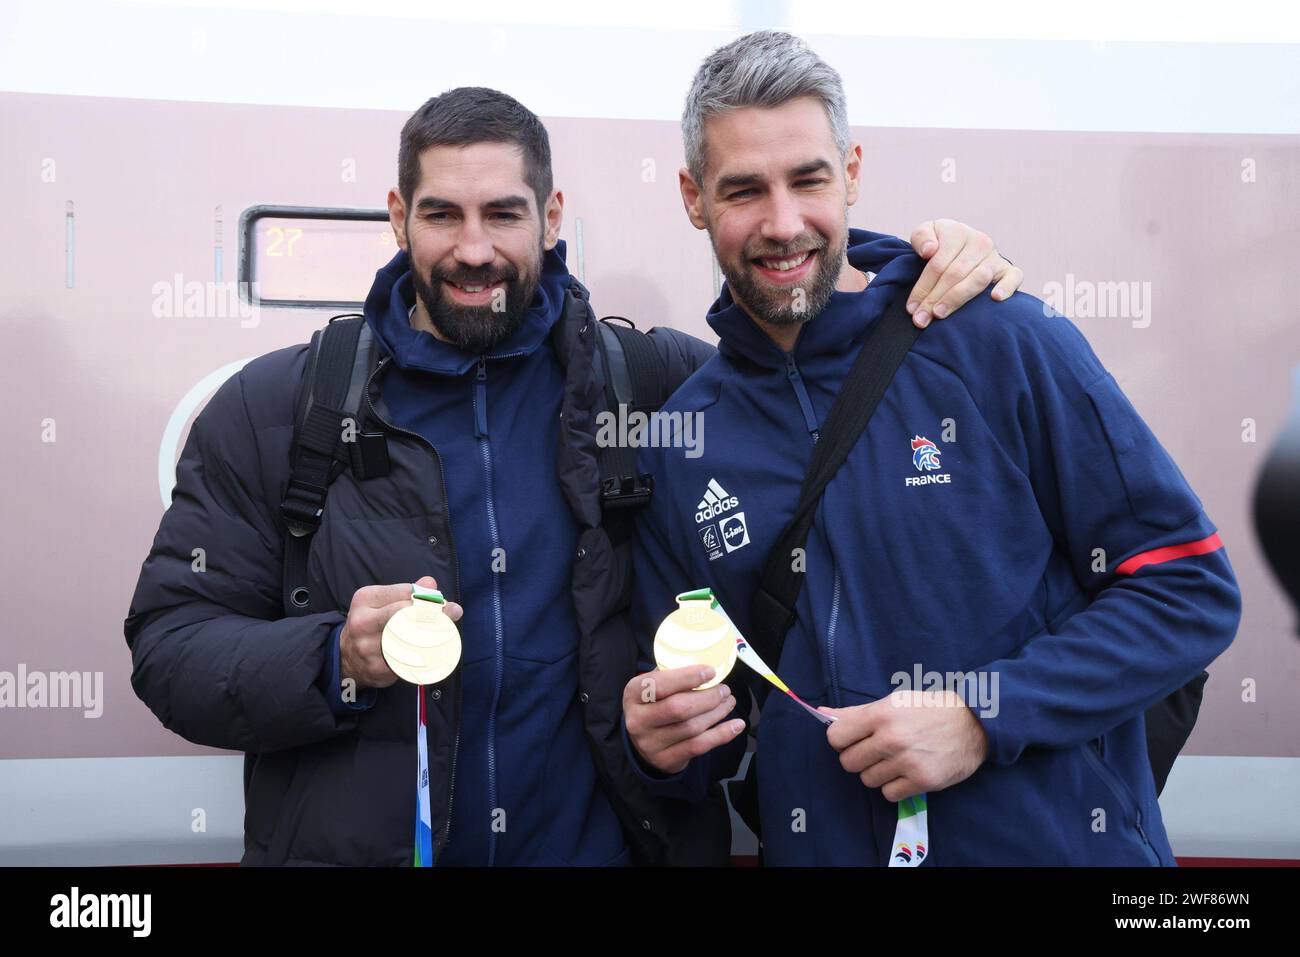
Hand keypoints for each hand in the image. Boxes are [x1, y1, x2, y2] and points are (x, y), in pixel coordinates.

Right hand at [340, 576, 463, 688]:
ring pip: (410, 639)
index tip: (446, 602)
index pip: (404, 592)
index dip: (428, 597)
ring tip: (448, 633)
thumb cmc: (372, 623)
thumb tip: (430, 583)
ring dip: (434, 635)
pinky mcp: (377, 667)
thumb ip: (407, 592)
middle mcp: (363, 622)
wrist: (346, 657)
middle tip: (453, 613)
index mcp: (365, 599)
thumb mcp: (383, 602)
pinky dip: (425, 656)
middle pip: (406, 614)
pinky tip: (436, 652)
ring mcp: (368, 647)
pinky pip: (409, 660)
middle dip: (433, 613)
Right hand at [623, 666, 745, 774]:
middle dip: (708, 697)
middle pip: (678, 708)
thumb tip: (704, 663)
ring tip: (729, 702)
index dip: (687, 677)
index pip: (659, 684)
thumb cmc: (653, 705)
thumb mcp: (651, 686)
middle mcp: (637, 720)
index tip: (711, 671)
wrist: (642, 743)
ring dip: (717, 713)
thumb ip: (670, 675)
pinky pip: (698, 746)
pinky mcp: (665, 760)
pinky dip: (721, 735)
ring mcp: (650, 743)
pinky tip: (736, 725)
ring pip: (691, 728)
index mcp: (633, 694)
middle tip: (724, 690)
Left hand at [821, 689, 987, 801]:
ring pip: (867, 780)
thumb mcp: (893, 702)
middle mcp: (891, 739)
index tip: (854, 740)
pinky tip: (906, 773)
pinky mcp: (922, 781)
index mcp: (880, 714)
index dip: (842, 740)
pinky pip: (889, 794)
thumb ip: (857, 712)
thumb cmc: (928, 708)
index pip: (836, 737)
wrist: (973, 722)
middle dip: (858, 759)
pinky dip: (895, 787)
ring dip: (877, 773)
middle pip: (848, 763)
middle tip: (876, 752)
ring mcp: (906, 762)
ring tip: (895, 761)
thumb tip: (822, 712)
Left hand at [906, 219, 1022, 326]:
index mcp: (958, 232)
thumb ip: (921, 238)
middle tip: (921, 319)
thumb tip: (930, 251)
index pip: (938, 264)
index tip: (912, 308)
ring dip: (957, 299)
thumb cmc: (939, 243)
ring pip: (978, 279)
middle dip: (935, 298)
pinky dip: (1007, 287)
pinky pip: (1013, 277)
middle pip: (955, 274)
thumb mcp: (926, 234)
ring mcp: (995, 257)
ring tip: (940, 314)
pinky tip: (995, 298)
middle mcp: (980, 242)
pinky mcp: (1008, 269)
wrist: (961, 245)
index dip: (923, 287)